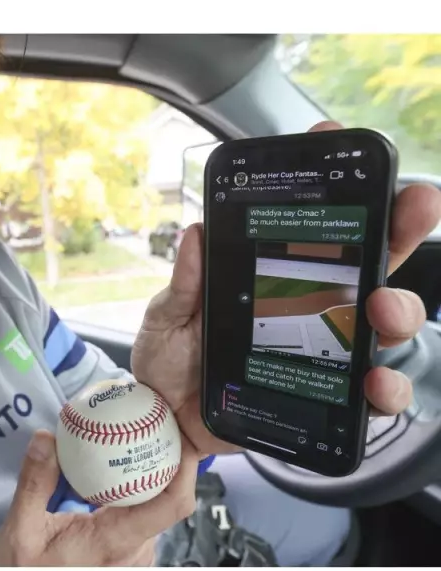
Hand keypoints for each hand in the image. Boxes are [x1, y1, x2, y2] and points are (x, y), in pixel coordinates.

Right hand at [0, 430, 198, 565]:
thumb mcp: (22, 530)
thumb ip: (35, 483)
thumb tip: (45, 437)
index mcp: (117, 540)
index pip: (171, 504)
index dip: (186, 470)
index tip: (182, 437)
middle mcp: (135, 551)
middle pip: (166, 500)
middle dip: (162, 462)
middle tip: (147, 424)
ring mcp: (134, 557)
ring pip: (152, 510)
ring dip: (144, 479)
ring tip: (129, 443)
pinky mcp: (127, 558)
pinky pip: (140, 519)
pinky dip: (132, 495)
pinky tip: (114, 473)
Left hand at [131, 120, 440, 455]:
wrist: (164, 421)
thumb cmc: (169, 362)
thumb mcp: (169, 316)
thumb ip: (185, 282)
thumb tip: (195, 232)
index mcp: (274, 278)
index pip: (318, 227)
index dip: (335, 184)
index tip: (339, 143)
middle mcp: (311, 308)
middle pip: (373, 261)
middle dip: (401, 229)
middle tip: (412, 207)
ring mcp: (324, 350)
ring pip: (385, 322)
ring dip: (400, 308)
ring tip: (382, 309)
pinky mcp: (326, 396)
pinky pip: (370, 393)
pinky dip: (385, 387)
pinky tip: (374, 382)